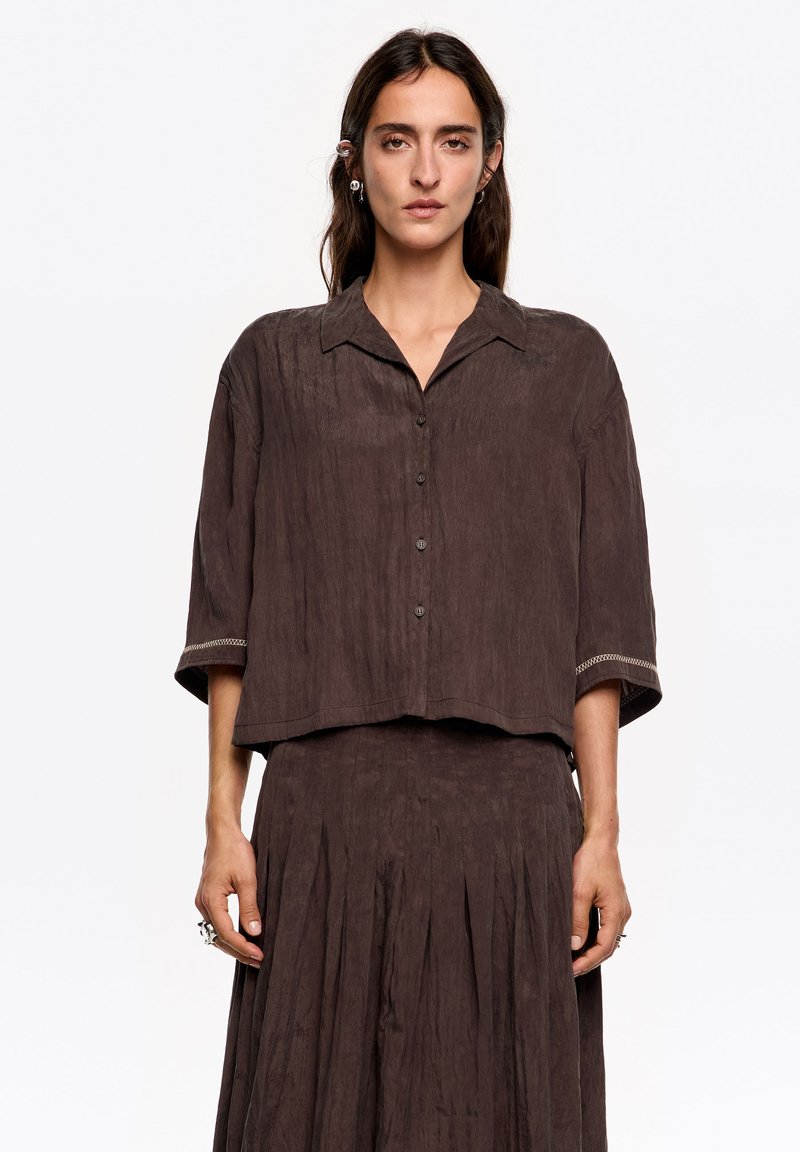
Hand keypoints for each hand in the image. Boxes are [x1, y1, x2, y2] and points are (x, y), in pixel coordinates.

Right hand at [195, 826, 263, 967]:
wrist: (222, 833)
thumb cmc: (234, 851)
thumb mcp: (247, 879)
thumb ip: (249, 907)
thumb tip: (254, 933)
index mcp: (211, 900)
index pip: (226, 934)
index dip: (243, 947)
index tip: (259, 955)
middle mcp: (203, 904)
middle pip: (218, 938)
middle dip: (238, 951)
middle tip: (258, 960)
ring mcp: (203, 901)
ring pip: (216, 932)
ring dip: (232, 944)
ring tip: (252, 953)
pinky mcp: (207, 897)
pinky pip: (215, 922)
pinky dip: (227, 933)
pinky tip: (241, 936)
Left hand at [570, 835, 630, 976]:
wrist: (600, 841)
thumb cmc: (590, 862)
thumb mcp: (579, 891)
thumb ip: (578, 919)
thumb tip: (575, 945)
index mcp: (617, 912)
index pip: (604, 947)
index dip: (588, 961)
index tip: (572, 970)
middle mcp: (622, 913)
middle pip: (608, 947)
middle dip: (590, 960)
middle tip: (570, 970)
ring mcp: (620, 908)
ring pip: (608, 938)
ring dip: (593, 950)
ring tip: (574, 960)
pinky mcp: (614, 903)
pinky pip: (607, 928)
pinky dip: (595, 938)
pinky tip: (582, 941)